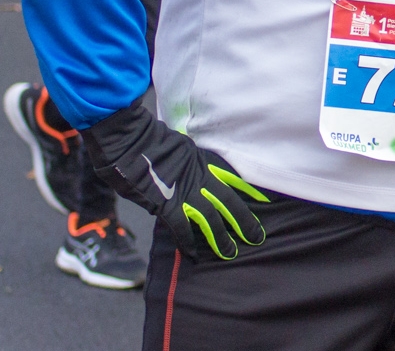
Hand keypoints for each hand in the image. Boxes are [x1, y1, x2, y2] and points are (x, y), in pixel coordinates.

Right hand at [83, 104, 266, 259]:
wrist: (130, 140)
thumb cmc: (148, 139)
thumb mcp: (178, 145)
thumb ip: (187, 161)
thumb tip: (186, 174)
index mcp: (202, 160)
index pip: (232, 176)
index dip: (248, 189)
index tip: (265, 200)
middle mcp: (198, 176)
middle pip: (227, 201)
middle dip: (243, 220)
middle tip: (257, 237)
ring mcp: (184, 191)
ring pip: (210, 217)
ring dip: (221, 237)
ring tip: (231, 252)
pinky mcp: (166, 204)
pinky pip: (181, 227)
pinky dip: (188, 242)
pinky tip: (194, 255)